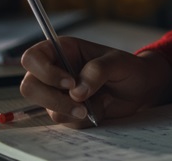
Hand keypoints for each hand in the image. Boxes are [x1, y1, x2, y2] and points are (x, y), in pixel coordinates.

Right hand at [20, 37, 171, 126]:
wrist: (141, 89)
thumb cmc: (130, 68)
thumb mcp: (119, 62)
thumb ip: (98, 71)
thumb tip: (76, 92)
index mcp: (64, 50)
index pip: (32, 57)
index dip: (44, 71)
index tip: (69, 82)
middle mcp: (55, 70)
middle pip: (30, 86)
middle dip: (53, 99)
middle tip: (81, 104)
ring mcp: (58, 92)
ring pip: (45, 107)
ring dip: (69, 111)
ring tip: (96, 106)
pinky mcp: (66, 110)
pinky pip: (62, 120)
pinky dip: (79, 120)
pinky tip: (98, 109)